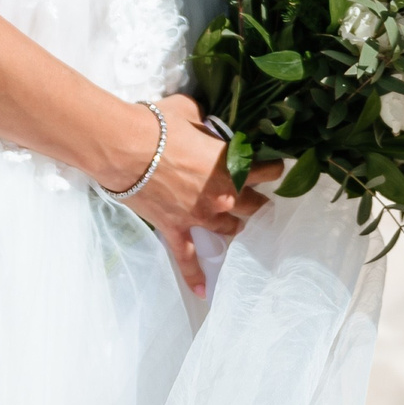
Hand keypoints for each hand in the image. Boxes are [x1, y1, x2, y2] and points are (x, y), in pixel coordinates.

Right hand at [101, 94, 277, 296]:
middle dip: (260, 203)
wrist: (126, 148)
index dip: (273, 169)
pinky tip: (205, 292)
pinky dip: (196, 277)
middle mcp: (222, 196)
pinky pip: (188, 260)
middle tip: (263, 201)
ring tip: (240, 227)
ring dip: (236, 228)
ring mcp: (199, 217)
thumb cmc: (159, 125)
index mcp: (230, 166)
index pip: (266, 172)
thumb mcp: (190, 112)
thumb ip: (205, 123)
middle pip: (253, 206)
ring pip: (229, 231)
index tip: (277, 169)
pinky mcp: (176, 231)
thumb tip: (204, 123)